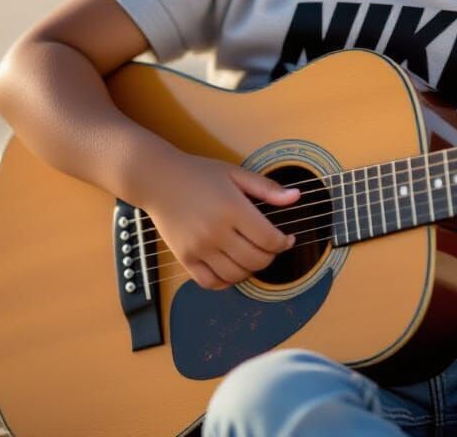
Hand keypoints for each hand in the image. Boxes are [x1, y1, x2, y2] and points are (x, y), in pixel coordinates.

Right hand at [142, 150, 300, 290]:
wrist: (159, 179)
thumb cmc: (199, 173)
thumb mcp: (236, 173)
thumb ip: (267, 188)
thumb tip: (296, 196)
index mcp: (232, 209)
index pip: (269, 239)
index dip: (283, 242)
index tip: (287, 238)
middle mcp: (216, 232)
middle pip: (256, 260)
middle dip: (271, 256)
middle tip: (271, 247)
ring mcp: (199, 248)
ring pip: (236, 275)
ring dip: (251, 270)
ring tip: (253, 255)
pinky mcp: (185, 258)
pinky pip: (211, 282)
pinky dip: (226, 281)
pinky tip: (232, 267)